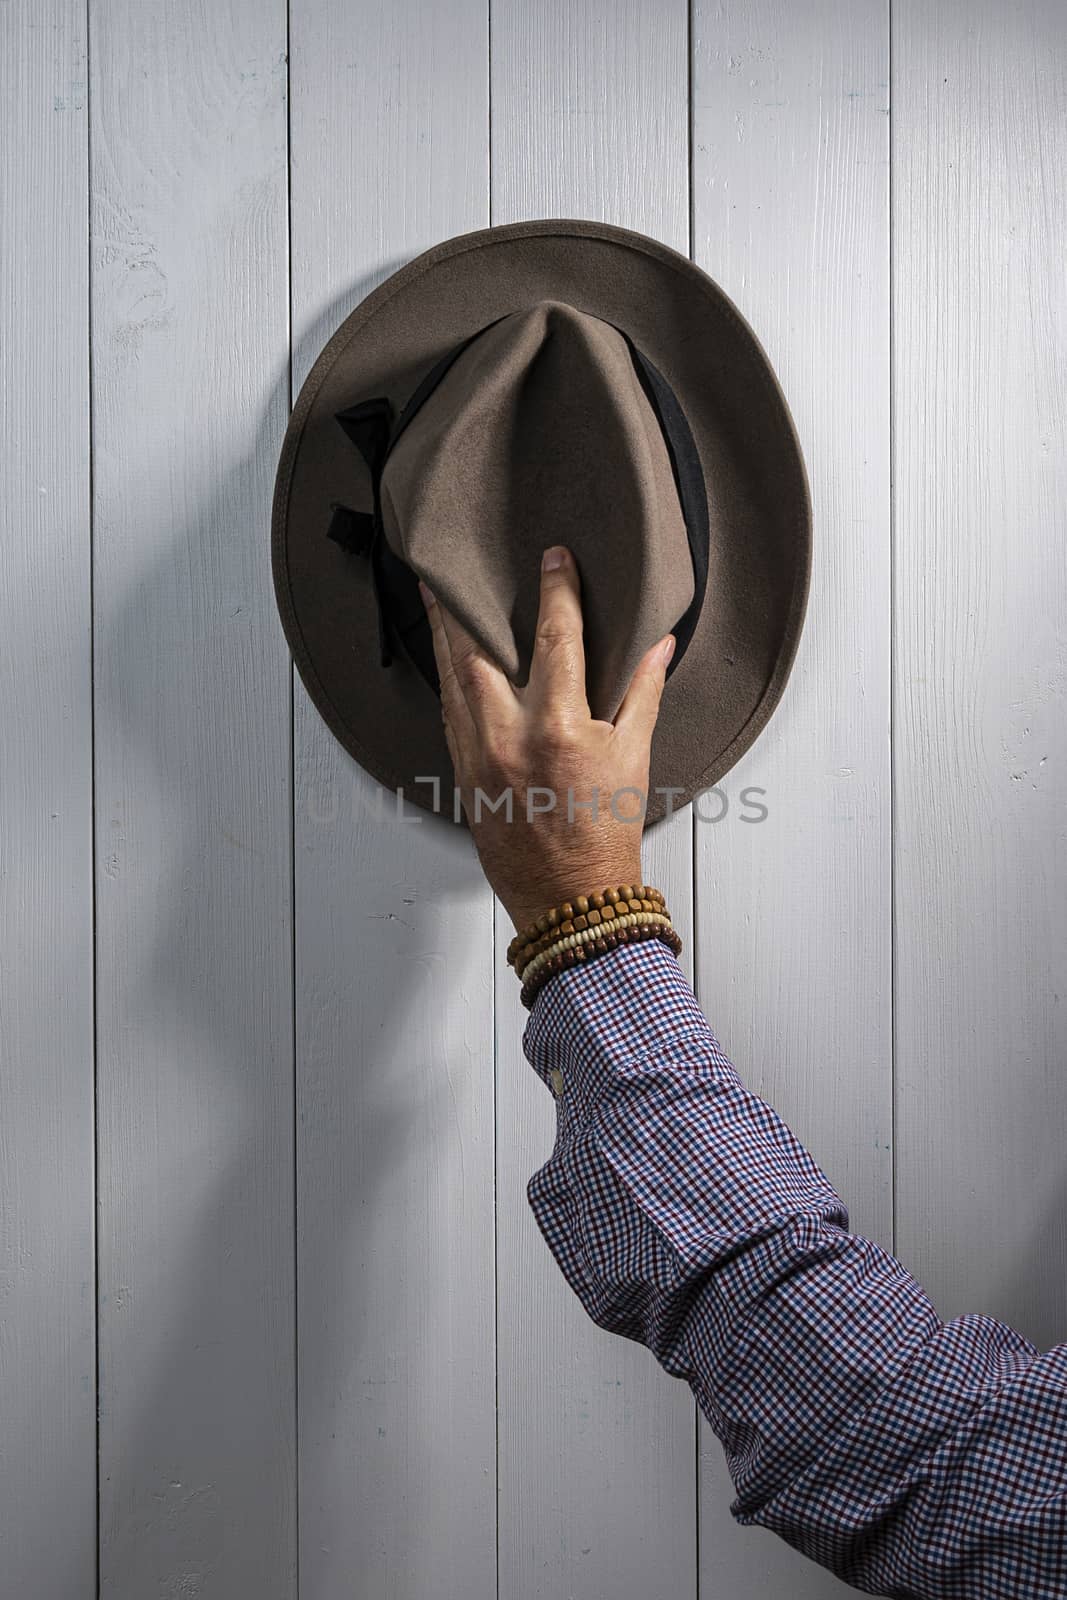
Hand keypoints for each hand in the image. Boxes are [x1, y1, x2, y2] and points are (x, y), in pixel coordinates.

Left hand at [420, 544, 674, 932]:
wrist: (572, 899)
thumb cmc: (606, 835)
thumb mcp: (635, 755)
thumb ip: (643, 691)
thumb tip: (659, 644)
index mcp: (557, 727)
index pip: (555, 638)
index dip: (556, 590)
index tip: (553, 558)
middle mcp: (509, 736)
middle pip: (476, 651)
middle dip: (465, 607)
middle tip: (454, 569)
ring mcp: (479, 756)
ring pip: (450, 680)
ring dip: (444, 637)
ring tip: (435, 601)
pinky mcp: (464, 776)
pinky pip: (449, 716)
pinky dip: (449, 683)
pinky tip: (447, 663)